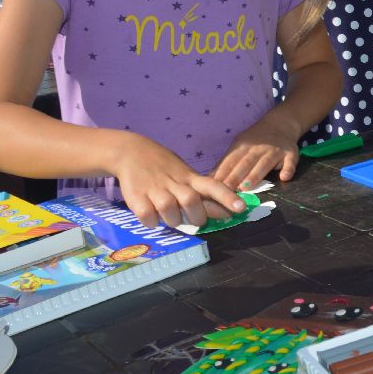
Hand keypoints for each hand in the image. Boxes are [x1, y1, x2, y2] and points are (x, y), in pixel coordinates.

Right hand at [110, 132, 243, 228]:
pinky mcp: (137, 197)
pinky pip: (149, 218)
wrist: (131, 152)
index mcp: (190, 178)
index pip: (213, 186)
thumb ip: (203, 194)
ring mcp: (155, 189)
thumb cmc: (165, 168)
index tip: (241, 208)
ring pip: (171, 213)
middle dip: (195, 217)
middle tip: (192, 217)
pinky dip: (151, 222)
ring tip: (168, 214)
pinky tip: (151, 215)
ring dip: (172, 220)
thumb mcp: (186, 175)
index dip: (227, 198)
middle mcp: (175, 183)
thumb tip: (225, 212)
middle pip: (192, 203)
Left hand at [213, 117, 301, 189]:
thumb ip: (227, 163)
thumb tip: (209, 179)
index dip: (222, 173)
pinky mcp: (290, 154)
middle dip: (234, 176)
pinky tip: (285, 177)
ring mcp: (275, 151)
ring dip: (255, 175)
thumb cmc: (256, 140)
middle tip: (225, 191)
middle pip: (245, 163)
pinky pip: (290, 162)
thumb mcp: (239, 146)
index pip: (231, 161)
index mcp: (243, 147)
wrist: (281, 123)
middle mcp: (258, 149)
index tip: (213, 187)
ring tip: (246, 187)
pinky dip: (288, 169)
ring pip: (264, 163)